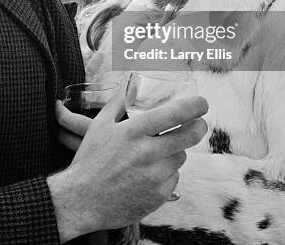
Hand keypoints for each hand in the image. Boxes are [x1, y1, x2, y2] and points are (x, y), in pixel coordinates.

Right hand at [48, 93, 207, 241]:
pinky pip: (173, 177)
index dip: (195, 106)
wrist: (82, 200)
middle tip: (199, 123)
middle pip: (190, 136)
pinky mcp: (159, 195)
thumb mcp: (100, 125)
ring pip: (180, 156)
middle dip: (199, 126)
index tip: (202, 103)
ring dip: (174, 151)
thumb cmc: (90, 160)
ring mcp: (155, 176)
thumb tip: (129, 85)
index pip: (175, 114)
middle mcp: (148, 153)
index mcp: (134, 131)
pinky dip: (166, 172)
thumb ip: (117, 103)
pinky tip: (148, 173)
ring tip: (155, 153)